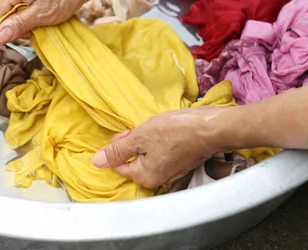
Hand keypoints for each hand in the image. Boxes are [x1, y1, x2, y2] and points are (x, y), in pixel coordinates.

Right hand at [0, 0, 94, 43]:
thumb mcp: (43, 14)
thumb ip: (19, 24)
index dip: (9, 29)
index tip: (29, 28)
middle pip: (2, 16)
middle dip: (19, 25)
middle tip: (39, 22)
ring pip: (12, 13)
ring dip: (26, 20)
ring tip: (44, 16)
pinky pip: (20, 7)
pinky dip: (30, 14)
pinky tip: (43, 11)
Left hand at [92, 107, 223, 187]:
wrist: (210, 127)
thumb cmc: (175, 131)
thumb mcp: (139, 137)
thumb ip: (117, 151)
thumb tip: (97, 162)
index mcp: (145, 177)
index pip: (118, 165)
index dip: (118, 146)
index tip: (127, 133)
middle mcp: (158, 180)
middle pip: (133, 162)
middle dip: (131, 144)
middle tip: (140, 129)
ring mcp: (171, 173)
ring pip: (147, 157)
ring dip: (145, 142)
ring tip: (154, 129)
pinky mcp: (181, 164)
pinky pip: (161, 156)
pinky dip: (159, 144)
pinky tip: (165, 133)